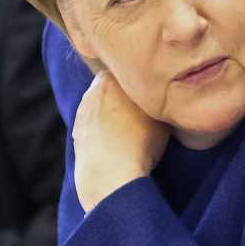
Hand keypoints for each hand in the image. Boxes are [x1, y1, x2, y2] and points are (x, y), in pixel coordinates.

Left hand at [72, 71, 168, 211]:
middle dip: (126, 97)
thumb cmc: (141, 143)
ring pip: (104, 106)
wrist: (111, 174)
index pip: (131, 71)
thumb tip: (167, 98)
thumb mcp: (164, 116)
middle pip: (116, 87)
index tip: (155, 95)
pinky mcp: (77, 132)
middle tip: (145, 113)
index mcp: (113, 76)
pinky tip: (118, 144)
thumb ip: (161, 100)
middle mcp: (93, 89)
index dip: (144, 83)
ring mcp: (82, 111)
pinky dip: (105, 132)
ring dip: (115, 115)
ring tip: (133, 133)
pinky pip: (96, 126)